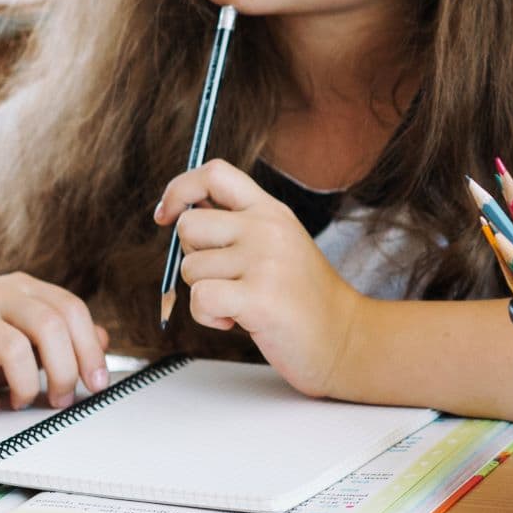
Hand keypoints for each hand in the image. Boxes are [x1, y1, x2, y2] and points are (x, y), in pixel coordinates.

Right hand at [0, 273, 108, 416]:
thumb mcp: (24, 341)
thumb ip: (62, 340)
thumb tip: (104, 342)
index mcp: (24, 289)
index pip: (71, 310)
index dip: (90, 348)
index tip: (97, 384)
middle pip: (50, 325)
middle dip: (64, 370)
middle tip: (62, 400)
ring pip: (15, 348)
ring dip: (26, 386)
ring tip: (21, 403)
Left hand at [155, 159, 356, 396]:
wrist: (346, 338)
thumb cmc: (304, 299)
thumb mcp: (279, 245)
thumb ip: (239, 227)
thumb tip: (182, 214)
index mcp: (271, 211)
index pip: (214, 173)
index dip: (179, 189)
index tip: (167, 215)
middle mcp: (267, 228)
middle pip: (189, 225)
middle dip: (193, 258)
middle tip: (225, 279)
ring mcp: (264, 260)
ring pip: (189, 268)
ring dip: (205, 294)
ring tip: (241, 304)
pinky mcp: (258, 297)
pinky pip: (200, 299)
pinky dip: (209, 318)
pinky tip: (237, 321)